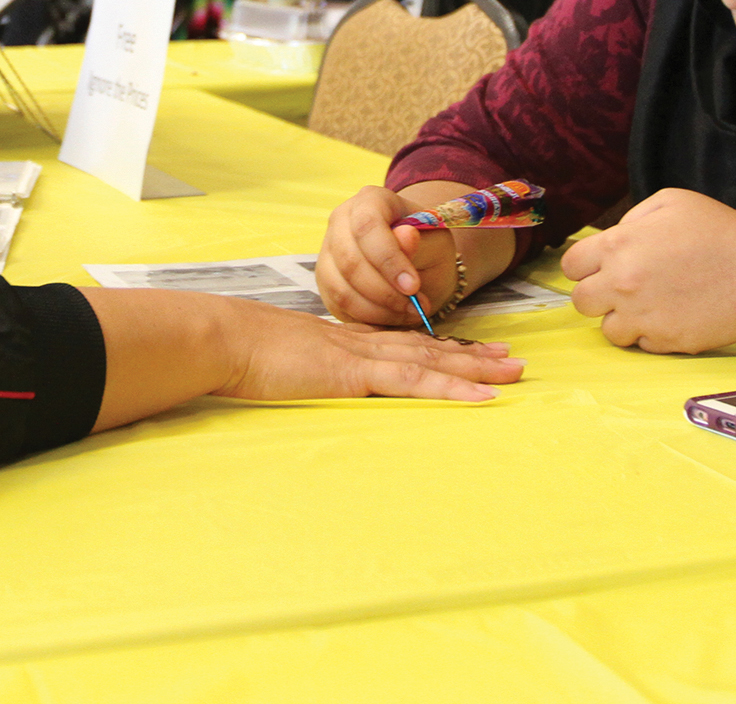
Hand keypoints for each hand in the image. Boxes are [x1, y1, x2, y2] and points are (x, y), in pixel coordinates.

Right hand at [85, 288, 521, 430]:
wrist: (222, 338)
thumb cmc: (238, 353)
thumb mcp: (277, 362)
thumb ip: (298, 369)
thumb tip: (299, 378)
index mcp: (342, 343)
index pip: (401, 345)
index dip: (439, 349)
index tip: (470, 352)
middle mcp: (359, 344)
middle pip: (427, 348)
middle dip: (472, 356)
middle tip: (512, 359)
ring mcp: (360, 357)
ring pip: (431, 361)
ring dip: (476, 368)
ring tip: (513, 373)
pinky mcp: (356, 373)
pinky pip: (414, 382)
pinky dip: (451, 387)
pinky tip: (481, 396)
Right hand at [315, 185, 457, 327]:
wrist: (420, 263)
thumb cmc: (428, 247)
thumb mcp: (435, 243)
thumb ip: (420, 242)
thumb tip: (406, 236)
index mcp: (371, 200)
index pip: (368, 225)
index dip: (388, 259)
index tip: (413, 286)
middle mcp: (341, 219)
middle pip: (350, 260)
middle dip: (385, 292)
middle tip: (417, 306)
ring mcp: (328, 249)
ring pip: (341, 287)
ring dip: (378, 309)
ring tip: (410, 312)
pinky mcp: (325, 279)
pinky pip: (339, 304)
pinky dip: (368, 317)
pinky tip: (393, 316)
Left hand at [561, 187, 735, 353]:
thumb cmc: (722, 233)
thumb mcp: (671, 202)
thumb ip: (633, 219)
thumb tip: (615, 238)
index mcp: (619, 247)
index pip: (571, 266)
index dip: (585, 265)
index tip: (602, 266)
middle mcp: (623, 285)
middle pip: (580, 302)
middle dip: (598, 294)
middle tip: (622, 288)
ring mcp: (643, 318)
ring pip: (607, 330)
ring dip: (621, 319)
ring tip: (648, 305)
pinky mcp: (665, 343)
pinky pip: (640, 345)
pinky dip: (649, 334)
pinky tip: (670, 316)